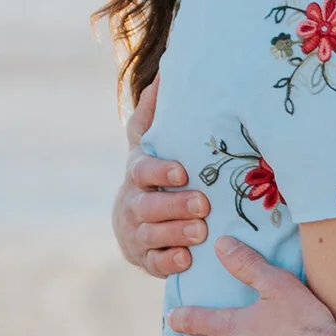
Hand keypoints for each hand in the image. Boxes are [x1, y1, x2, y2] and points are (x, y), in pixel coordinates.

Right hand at [113, 83, 208, 278]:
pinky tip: (187, 259)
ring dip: (177, 233)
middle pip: (148, 207)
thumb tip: (165, 72)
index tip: (182, 171)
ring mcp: (136, 234)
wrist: (132, 218)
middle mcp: (132, 204)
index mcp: (137, 174)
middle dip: (175, 206)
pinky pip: (154, 264)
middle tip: (203, 205)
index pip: (143, 171)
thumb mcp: (147, 142)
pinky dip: (169, 262)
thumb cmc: (151, 173)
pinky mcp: (145, 258)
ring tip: (201, 231)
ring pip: (152, 236)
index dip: (160, 172)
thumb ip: (152, 113)